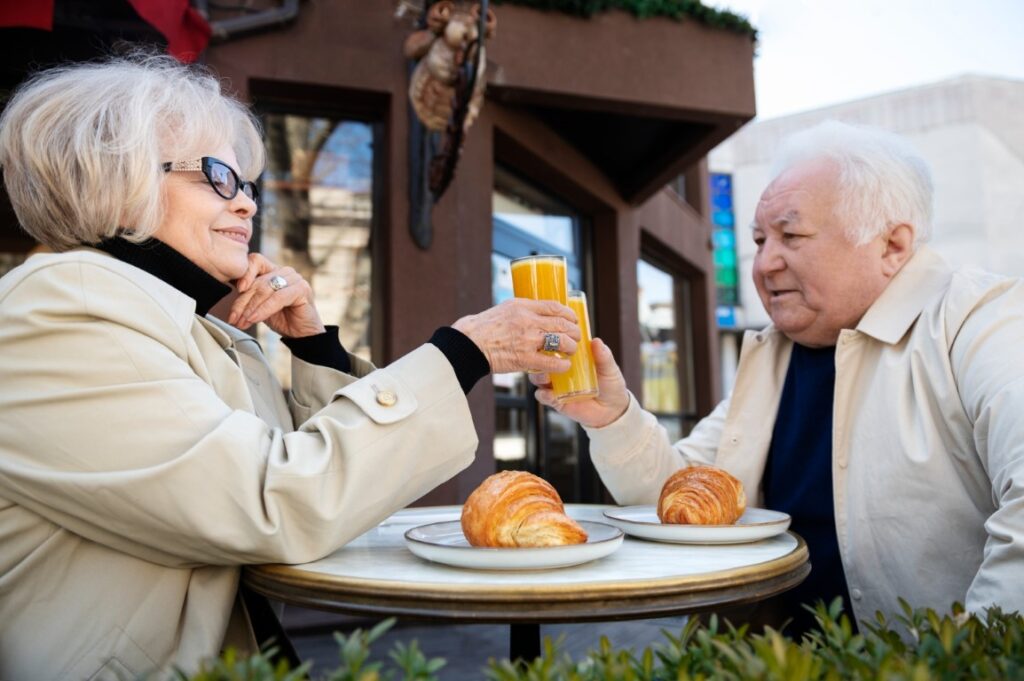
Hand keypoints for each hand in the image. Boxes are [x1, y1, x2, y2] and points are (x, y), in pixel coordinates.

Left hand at [228, 253, 325, 337]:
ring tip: (243, 321)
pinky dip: (264, 309)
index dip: (245, 273)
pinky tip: (255, 318)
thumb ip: (248, 298)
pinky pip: (277, 298)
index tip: (237, 289)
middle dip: (242, 302)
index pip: (256, 261)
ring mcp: (295, 279)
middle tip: (234, 318)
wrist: (302, 334)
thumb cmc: (283, 318)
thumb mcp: (260, 306)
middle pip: (257, 281)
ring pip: (265, 289)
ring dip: (251, 308)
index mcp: (274, 270)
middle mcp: (285, 271)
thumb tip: (229, 300)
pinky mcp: (302, 289)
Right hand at [452, 298, 580, 374]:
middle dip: (574, 331)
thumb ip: (523, 311)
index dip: (568, 313)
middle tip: (576, 336)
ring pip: (561, 341)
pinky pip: (551, 362)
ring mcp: (527, 340)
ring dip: (570, 347)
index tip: (572, 319)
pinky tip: (564, 365)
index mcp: (522, 306)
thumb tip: (540, 313)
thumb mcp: (505, 308)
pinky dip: (562, 364)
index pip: (554, 306)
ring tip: (570, 350)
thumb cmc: (483, 327)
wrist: (468, 344)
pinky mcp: (524, 359)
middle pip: (562, 324)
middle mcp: (527, 321)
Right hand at [530, 337, 629, 427]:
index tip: (550, 338)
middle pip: (543, 361)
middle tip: (544, 359)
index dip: (551, 341)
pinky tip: (550, 394)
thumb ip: (603, 356)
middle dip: (539, 359)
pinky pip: (543, 397)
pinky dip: (543, 394)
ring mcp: (557, 385)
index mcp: (573, 358)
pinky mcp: (556, 401)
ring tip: (546, 377)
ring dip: (538, 376)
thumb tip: (596, 341)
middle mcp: (562, 370)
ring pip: (539, 378)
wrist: (613, 410)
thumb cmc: (611, 385)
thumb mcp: (609, 369)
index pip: (557, 346)